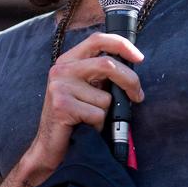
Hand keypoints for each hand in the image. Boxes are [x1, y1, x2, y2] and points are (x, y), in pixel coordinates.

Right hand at [18, 32, 144, 186]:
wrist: (48, 147)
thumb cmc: (74, 117)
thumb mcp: (86, 88)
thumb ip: (101, 75)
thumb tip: (131, 70)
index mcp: (69, 60)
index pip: (97, 39)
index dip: (122, 45)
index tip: (139, 57)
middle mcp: (61, 69)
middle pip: (107, 64)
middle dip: (130, 80)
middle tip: (138, 96)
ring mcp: (60, 86)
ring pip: (105, 96)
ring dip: (106, 113)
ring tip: (90, 119)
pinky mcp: (62, 105)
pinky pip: (98, 114)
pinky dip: (98, 125)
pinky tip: (85, 127)